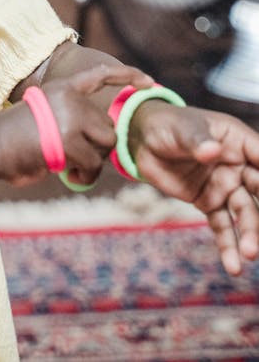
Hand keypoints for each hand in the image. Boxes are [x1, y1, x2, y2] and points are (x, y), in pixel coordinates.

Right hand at [2, 62, 152, 188]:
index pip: (100, 75)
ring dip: (92, 163)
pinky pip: (93, 165)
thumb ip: (73, 118)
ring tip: (71, 168)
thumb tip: (105, 140)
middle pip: (107, 126)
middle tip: (76, 158)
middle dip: (97, 147)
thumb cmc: (17, 137)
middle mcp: (70, 98)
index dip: (127, 76)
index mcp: (63, 88)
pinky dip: (84, 176)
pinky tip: (69, 175)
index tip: (150, 81)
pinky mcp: (70, 140)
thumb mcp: (46, 115)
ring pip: (104, 146)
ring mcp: (70, 117)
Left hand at [131, 103, 258, 275]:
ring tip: (249, 254)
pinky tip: (233, 266)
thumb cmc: (167, 125)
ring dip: (250, 234)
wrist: (142, 140)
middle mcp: (237, 165)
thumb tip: (212, 150)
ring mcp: (225, 185)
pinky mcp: (209, 202)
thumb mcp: (181, 129)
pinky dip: (228, 246)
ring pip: (245, 213)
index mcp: (237, 140)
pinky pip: (223, 226)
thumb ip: (197, 141)